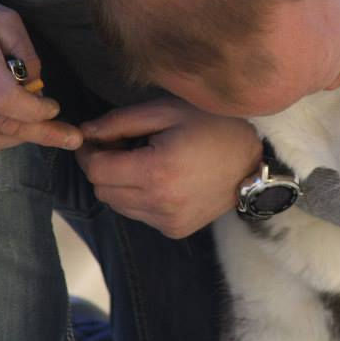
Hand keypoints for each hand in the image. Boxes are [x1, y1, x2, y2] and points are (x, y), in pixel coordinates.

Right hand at [0, 0, 81, 153]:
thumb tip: (37, 87)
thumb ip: (26, 53)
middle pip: (2, 125)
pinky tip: (11, 130)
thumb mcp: (2, 19)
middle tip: (71, 138)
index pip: (7, 100)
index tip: (54, 108)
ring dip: (19, 139)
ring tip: (40, 130)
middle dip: (42, 133)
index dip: (36, 111)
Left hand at [76, 97, 263, 237]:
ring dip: (120, 184)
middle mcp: (159, 202)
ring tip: (145, 162)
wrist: (254, 162)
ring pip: (117, 205)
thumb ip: (121, 121)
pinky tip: (162, 179)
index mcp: (157, 170)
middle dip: (103, 168)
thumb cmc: (213, 127)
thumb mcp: (168, 111)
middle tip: (123, 146)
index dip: (88, 152)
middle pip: (102, 190)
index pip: (96, 170)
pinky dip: (140, 198)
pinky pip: (139, 215)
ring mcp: (168, 220)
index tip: (95, 138)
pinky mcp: (175, 230)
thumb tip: (85, 132)